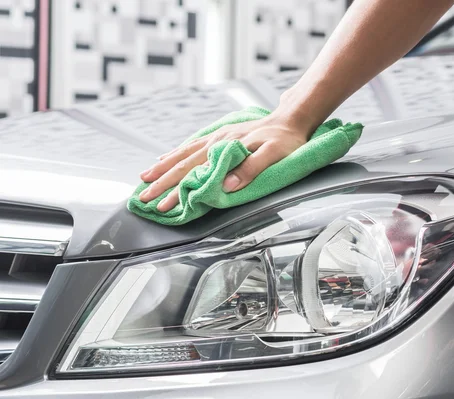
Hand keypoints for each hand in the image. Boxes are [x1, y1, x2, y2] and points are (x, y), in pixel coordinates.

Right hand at [137, 113, 310, 211]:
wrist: (291, 119)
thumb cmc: (285, 140)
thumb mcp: (274, 155)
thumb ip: (250, 169)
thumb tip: (226, 185)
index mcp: (226, 148)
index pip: (195, 173)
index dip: (176, 190)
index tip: (161, 205)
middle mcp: (216, 142)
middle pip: (182, 164)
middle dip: (161, 182)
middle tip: (142, 197)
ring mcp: (217, 137)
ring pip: (183, 153)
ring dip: (163, 167)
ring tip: (145, 177)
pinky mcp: (220, 135)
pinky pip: (192, 144)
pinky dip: (176, 152)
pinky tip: (167, 157)